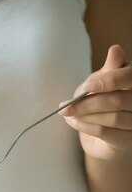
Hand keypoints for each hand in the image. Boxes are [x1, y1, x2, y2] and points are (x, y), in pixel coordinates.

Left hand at [58, 45, 131, 161]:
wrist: (98, 135)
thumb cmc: (100, 103)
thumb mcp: (100, 82)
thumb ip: (108, 69)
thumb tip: (115, 50)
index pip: (129, 77)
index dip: (109, 81)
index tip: (86, 87)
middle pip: (117, 100)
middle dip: (87, 103)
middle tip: (65, 106)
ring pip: (111, 118)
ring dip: (84, 116)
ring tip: (68, 113)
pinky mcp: (127, 141)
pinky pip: (105, 132)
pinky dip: (85, 126)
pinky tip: (72, 122)